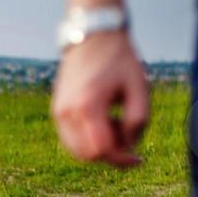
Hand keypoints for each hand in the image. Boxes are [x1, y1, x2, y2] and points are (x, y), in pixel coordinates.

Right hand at [51, 29, 149, 167]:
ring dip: (98, 148)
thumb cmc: (119, 59)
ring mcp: (58, 113)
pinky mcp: (57, 110)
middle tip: (127, 136)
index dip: (122, 160)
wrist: (92, 36)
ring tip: (115, 125)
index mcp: (88, 107)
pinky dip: (88, 140)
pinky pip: (71, 139)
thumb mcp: (139, 88)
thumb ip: (138, 121)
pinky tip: (103, 121)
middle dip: (110, 154)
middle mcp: (67, 113)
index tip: (138, 159)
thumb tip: (128, 146)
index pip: (101, 151)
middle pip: (87, 156)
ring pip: (77, 151)